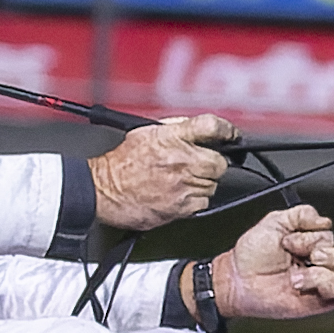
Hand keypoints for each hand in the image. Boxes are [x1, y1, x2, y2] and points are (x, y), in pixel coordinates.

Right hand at [89, 113, 233, 230]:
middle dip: (212, 164)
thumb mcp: (146, 132)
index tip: (231, 135)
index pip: (212, 126)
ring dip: (202, 183)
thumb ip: (176, 129)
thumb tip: (199, 131)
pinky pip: (203, 202)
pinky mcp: (181, 206)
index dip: (226, 130)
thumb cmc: (121, 163)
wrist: (103, 190)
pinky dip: (195, 200)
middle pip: (219, 162)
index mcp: (172, 137)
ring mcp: (183, 184)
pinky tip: (177, 194)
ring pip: (213, 184)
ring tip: (180, 181)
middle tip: (197, 165)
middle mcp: (181, 160)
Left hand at [213, 203, 333, 321]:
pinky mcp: (318, 300)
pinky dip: (322, 284)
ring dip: (319, 271)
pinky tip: (302, 282)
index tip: (291, 241)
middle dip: (329, 253)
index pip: (331, 236)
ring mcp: (320, 282)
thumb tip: (323, 219)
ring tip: (296, 275)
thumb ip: (300, 214)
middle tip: (307, 255)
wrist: (238, 279)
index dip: (313, 237)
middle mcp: (319, 263)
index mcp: (311, 244)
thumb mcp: (274, 222)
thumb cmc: (250, 256)